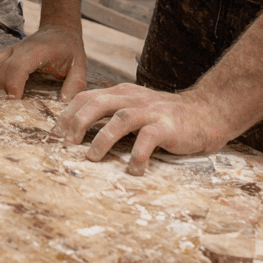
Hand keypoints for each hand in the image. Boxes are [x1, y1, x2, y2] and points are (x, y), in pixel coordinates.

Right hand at [0, 22, 86, 99]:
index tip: (15, 102)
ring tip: (7, 98)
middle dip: (4, 89)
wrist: (60, 30)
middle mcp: (21, 47)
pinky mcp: (8, 51)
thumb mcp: (79, 66)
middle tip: (12, 107)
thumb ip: (75, 84)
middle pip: (3, 68)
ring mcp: (12, 48)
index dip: (13, 85)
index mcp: (39, 51)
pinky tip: (3, 88)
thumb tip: (65, 103)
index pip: (18, 67)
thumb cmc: (69, 49)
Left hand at [52, 83, 223, 174]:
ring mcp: (150, 111)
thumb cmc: (164, 115)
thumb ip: (111, 112)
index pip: (86, 96)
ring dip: (102, 139)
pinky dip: (138, 155)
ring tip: (92, 158)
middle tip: (67, 143)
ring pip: (120, 119)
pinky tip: (133, 170)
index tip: (55, 133)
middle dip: (78, 122)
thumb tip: (78, 130)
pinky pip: (148, 140)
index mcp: (121, 93)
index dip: (68, 114)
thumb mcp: (134, 106)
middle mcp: (132, 99)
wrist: (206, 111)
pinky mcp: (167, 126)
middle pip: (97, 103)